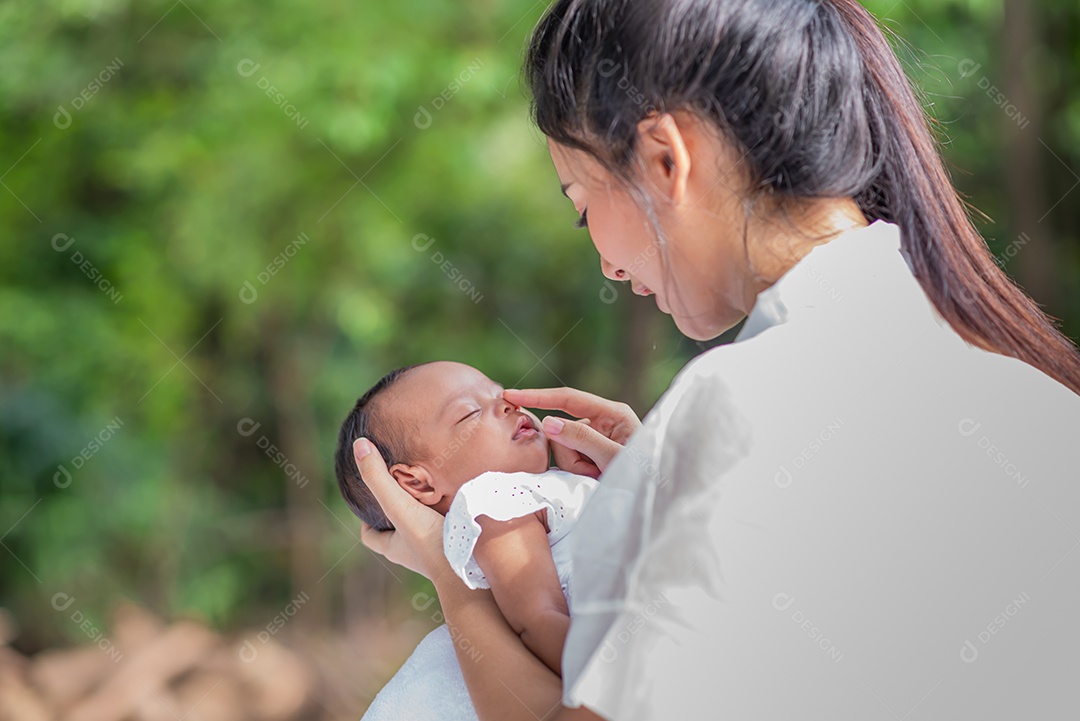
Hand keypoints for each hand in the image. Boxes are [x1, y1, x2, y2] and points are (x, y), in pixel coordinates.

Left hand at [352, 438, 452, 582]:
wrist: (474, 564)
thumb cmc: (431, 542)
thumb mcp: (398, 506)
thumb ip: (378, 478)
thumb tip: (358, 445)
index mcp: (394, 548)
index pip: (370, 535)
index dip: (365, 517)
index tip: (370, 496)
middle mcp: (412, 551)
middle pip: (397, 526)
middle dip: (398, 506)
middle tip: (402, 482)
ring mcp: (435, 548)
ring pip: (422, 523)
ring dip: (424, 506)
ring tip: (428, 481)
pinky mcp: (456, 541)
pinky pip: (446, 522)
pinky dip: (446, 509)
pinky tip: (454, 492)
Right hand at [503, 387, 640, 477]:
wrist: (652, 501)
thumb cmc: (642, 476)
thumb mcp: (613, 456)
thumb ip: (582, 438)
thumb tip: (548, 421)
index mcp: (612, 413)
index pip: (568, 398)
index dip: (538, 396)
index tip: (511, 395)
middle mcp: (602, 423)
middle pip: (562, 430)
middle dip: (572, 455)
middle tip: (595, 471)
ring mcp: (594, 441)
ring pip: (562, 449)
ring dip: (576, 468)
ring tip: (598, 478)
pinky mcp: (589, 456)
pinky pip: (567, 463)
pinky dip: (577, 474)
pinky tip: (595, 480)